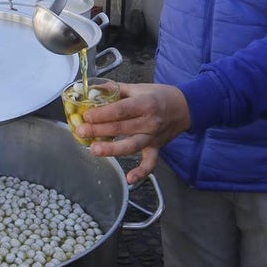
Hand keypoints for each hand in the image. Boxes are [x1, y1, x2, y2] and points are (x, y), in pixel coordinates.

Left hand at [77, 82, 191, 183]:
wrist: (185, 107)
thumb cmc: (160, 96)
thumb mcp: (139, 87)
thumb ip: (117, 89)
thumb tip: (94, 89)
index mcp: (145, 103)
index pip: (121, 110)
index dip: (103, 114)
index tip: (87, 115)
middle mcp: (150, 121)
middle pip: (121, 128)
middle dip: (99, 130)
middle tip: (81, 131)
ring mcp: (153, 137)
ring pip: (132, 146)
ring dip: (112, 149)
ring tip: (95, 150)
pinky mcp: (156, 148)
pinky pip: (150, 162)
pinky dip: (141, 172)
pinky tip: (130, 179)